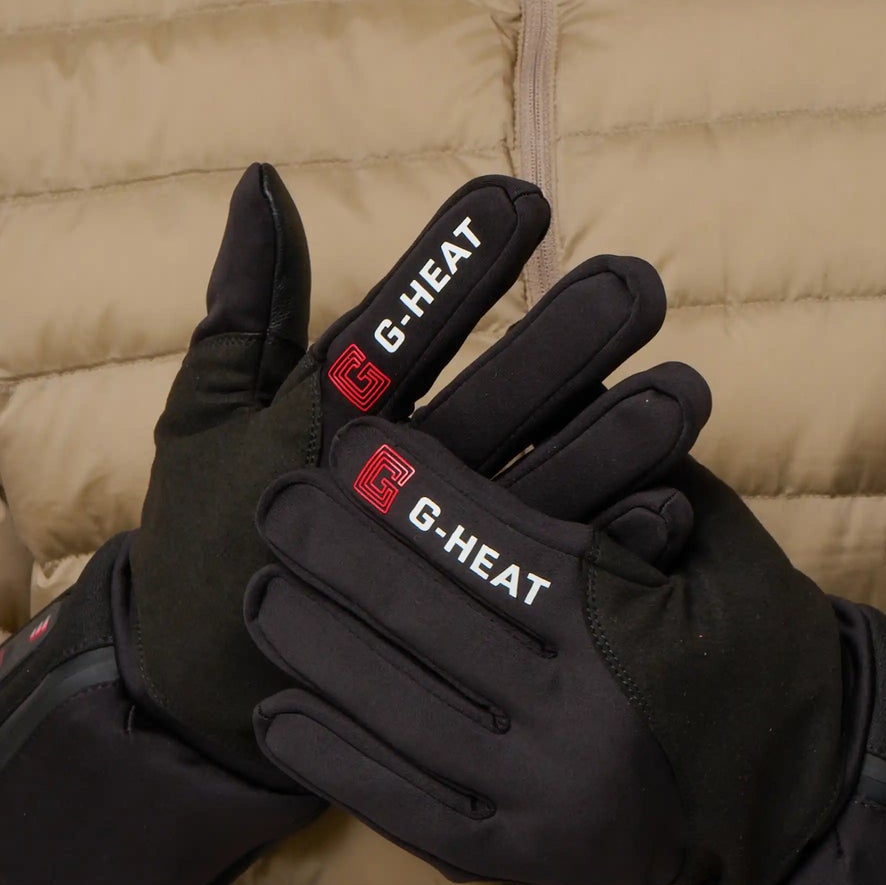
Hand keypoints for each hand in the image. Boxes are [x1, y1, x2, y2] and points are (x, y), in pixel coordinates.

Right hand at [0, 164, 709, 884]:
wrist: (199, 704)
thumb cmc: (204, 533)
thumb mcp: (203, 413)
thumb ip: (245, 301)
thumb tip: (262, 180)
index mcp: (319, 426)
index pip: (393, 330)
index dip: (453, 266)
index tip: (521, 199)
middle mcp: (382, 493)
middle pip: (484, 408)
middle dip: (563, 345)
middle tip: (637, 284)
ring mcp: (430, 567)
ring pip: (535, 496)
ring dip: (614, 444)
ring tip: (686, 392)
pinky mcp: (466, 629)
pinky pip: (551, 590)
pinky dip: (611, 551)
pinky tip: (675, 504)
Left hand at [244, 438, 885, 884]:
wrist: (806, 788)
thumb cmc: (761, 639)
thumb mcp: (713, 534)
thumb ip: (629, 467)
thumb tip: (541, 391)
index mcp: (624, 616)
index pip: (491, 537)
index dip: (411, 487)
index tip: (352, 441)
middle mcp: (575, 707)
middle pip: (427, 615)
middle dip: (338, 549)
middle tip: (274, 499)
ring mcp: (544, 792)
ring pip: (399, 709)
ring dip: (317, 645)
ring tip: (257, 593)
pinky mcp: (523, 854)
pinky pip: (408, 806)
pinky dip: (335, 760)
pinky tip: (280, 713)